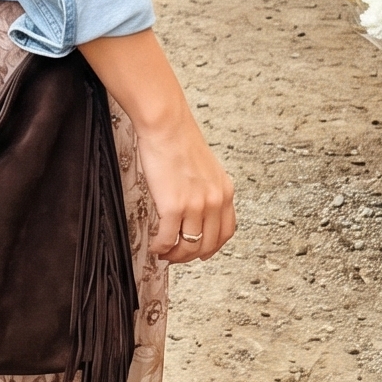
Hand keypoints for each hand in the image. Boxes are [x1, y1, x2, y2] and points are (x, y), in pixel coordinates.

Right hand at [77, 31, 235, 263]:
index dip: (213, 247)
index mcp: (225, 191)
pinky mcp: (173, 206)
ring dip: (175, 255)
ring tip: (164, 252)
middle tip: (176, 255)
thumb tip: (196, 210)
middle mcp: (215, 200)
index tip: (201, 252)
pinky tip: (155, 245)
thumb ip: (206, 190)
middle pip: (208, 244)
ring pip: (189, 246)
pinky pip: (168, 239)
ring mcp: (196, 205)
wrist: (166, 125)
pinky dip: (161, 247)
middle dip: (191, 256)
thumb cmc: (179, 140)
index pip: (226, 232)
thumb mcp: (205, 168)